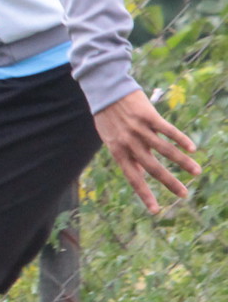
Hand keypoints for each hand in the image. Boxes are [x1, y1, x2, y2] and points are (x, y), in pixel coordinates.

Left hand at [95, 89, 199, 214]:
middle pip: (152, 167)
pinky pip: (167, 130)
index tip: (155, 211)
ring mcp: (138, 129)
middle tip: (184, 195)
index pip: (133, 178)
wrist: (104, 90)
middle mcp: (128, 142)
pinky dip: (180, 139)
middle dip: (169, 183)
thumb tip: (142, 174)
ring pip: (164, 150)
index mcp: (118, 151)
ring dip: (182, 162)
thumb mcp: (111, 139)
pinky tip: (192, 148)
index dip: (144, 195)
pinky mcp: (148, 116)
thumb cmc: (109, 117)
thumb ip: (127, 156)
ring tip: (196, 172)